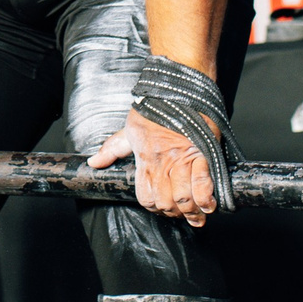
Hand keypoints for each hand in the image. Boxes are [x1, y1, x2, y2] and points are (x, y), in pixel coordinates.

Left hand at [90, 107, 217, 226]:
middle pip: (166, 202)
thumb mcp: (130, 127)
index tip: (161, 207)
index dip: (154, 206)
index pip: (146, 197)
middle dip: (173, 212)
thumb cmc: (156, 107)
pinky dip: (207, 198)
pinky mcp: (204, 153)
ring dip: (191, 211)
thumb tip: (93, 162)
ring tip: (196, 213)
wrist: (180, 88)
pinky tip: (209, 205)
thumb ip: (113, 148)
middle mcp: (163, 162)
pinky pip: (204, 184)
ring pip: (184, 198)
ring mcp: (184, 159)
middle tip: (181, 212)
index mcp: (145, 158)